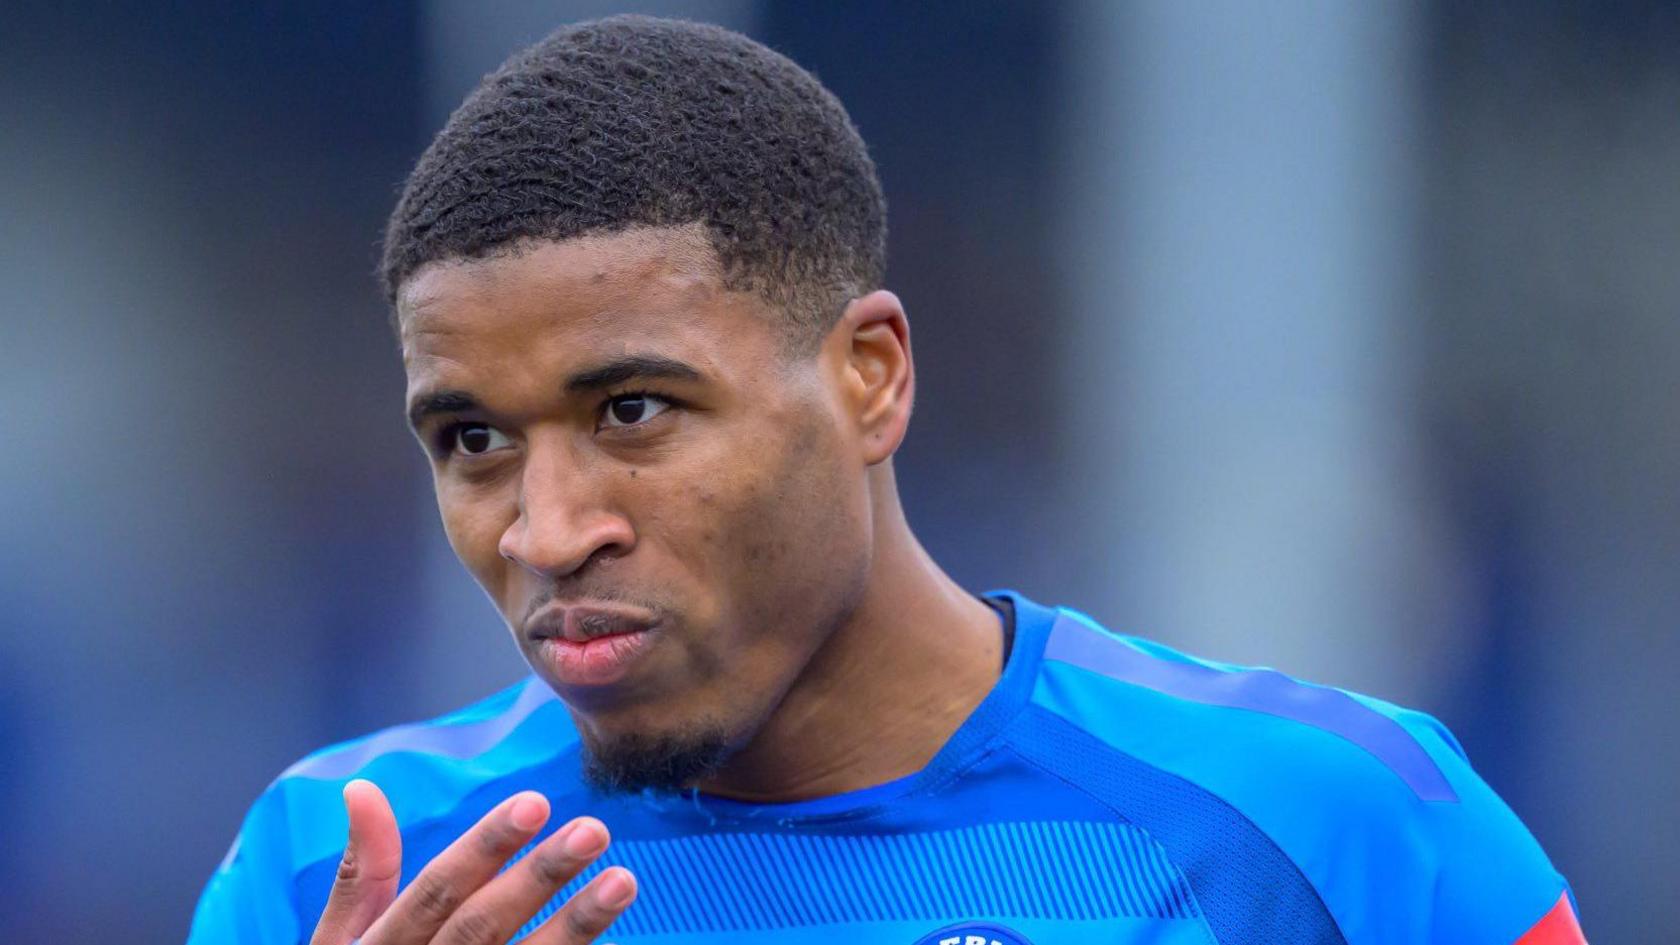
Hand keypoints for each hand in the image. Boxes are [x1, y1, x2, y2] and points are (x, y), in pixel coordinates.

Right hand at [310, 779, 636, 944]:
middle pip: (485, 925)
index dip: (486, 847)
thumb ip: (362, 869)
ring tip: (623, 881)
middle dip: (540, 877)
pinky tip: (612, 939)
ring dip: (576, 926)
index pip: (438, 889)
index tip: (536, 802)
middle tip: (594, 830)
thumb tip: (361, 786)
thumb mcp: (339, 939)